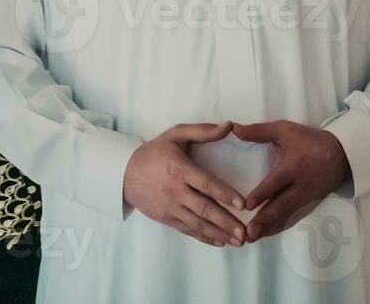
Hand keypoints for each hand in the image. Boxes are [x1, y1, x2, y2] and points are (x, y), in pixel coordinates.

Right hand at [123, 122, 245, 247]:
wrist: (124, 173)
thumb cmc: (154, 151)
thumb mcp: (175, 134)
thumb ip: (203, 130)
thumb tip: (229, 126)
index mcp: (180, 169)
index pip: (206, 184)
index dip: (225, 194)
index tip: (243, 204)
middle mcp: (176, 191)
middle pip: (204, 209)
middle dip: (226, 222)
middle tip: (245, 234)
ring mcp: (170, 208)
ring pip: (198, 224)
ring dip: (219, 234)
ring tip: (238, 242)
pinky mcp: (166, 218)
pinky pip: (188, 230)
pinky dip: (204, 237)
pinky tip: (219, 241)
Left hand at [232, 120, 350, 241]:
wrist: (340, 156)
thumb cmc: (309, 141)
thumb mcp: (285, 130)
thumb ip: (258, 131)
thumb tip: (233, 128)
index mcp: (293, 168)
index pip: (276, 183)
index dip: (263, 194)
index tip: (247, 205)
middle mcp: (299, 187)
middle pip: (281, 206)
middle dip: (264, 220)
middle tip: (248, 232)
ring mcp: (304, 199)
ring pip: (285, 217)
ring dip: (268, 229)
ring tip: (251, 238)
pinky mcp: (307, 206)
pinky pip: (291, 219)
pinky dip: (278, 228)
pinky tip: (264, 235)